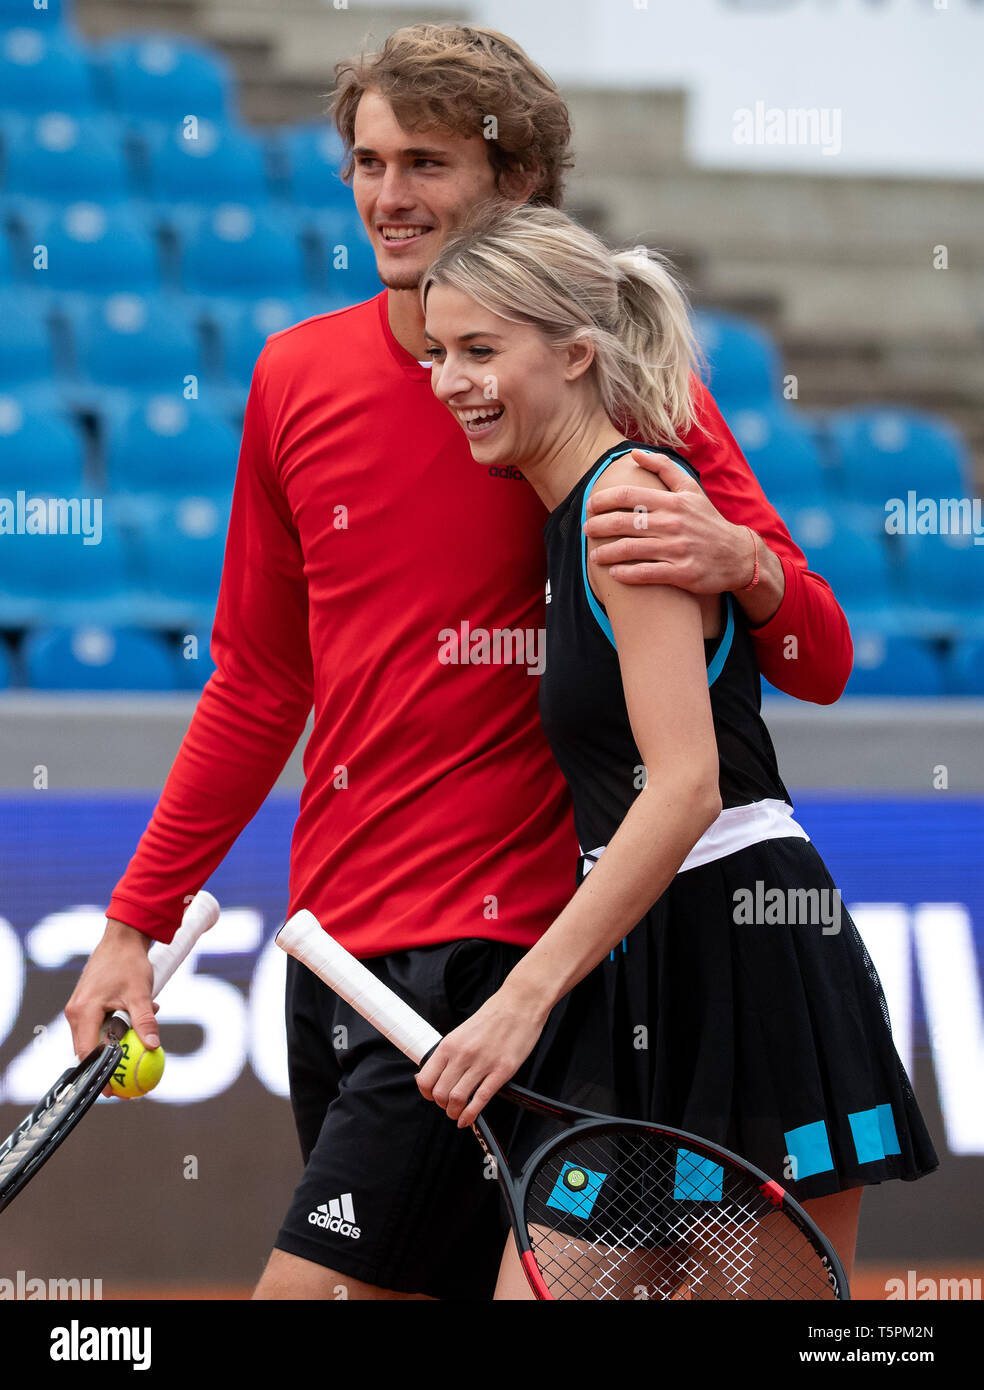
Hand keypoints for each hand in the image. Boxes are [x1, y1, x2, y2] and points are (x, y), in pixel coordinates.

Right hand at [65, 919, 157, 1093]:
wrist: (122, 938)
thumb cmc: (129, 963)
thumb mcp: (140, 993)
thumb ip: (145, 1020)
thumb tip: (152, 1046)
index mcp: (83, 1012)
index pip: (87, 1052)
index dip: (98, 1074)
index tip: (113, 1091)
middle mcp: (76, 1012)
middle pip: (88, 1049)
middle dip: (107, 1065)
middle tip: (126, 1083)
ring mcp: (79, 1008)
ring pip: (96, 1036)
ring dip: (117, 1042)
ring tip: (138, 1050)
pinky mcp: (87, 1003)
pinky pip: (100, 1025)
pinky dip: (118, 1027)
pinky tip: (140, 1019)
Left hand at [415, 988, 546, 1127]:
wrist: (519, 1004)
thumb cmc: (493, 1015)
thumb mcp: (462, 1031)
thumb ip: (449, 1052)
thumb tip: (435, 1071)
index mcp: (449, 1044)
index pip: (425, 1079)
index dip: (427, 1094)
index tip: (432, 1097)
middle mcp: (462, 1055)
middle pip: (440, 1093)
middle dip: (442, 1106)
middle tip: (448, 1106)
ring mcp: (482, 1064)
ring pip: (457, 1099)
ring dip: (454, 1112)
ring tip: (458, 1113)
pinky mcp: (502, 1071)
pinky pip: (481, 1099)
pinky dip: (471, 1114)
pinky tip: (468, 1119)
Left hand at [583, 449, 753, 593]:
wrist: (737, 555)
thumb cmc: (707, 521)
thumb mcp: (691, 490)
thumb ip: (664, 469)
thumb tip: (636, 453)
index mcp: (672, 502)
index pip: (628, 496)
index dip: (603, 499)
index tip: (590, 505)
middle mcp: (673, 523)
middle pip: (624, 522)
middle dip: (598, 525)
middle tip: (586, 530)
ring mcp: (677, 549)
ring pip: (630, 549)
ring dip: (606, 552)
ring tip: (594, 555)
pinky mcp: (681, 573)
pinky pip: (646, 574)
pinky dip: (626, 574)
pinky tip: (614, 573)